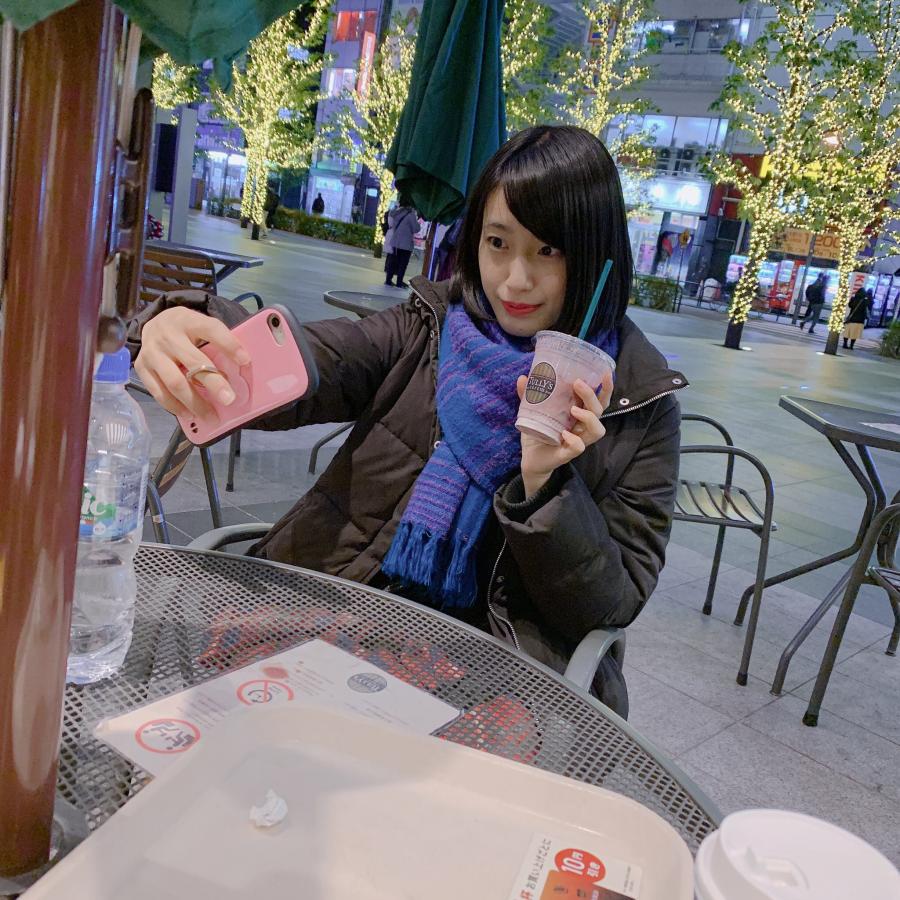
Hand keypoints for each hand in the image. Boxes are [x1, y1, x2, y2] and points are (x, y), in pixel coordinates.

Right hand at [134, 307, 250, 417]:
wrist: (154, 324)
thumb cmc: (187, 330)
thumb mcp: (201, 326)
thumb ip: (218, 343)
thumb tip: (242, 369)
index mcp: (188, 320)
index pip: (211, 329)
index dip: (229, 345)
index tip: (245, 360)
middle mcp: (168, 336)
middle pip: (193, 362)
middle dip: (213, 382)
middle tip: (229, 399)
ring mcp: (152, 352)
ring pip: (175, 382)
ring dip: (195, 403)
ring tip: (211, 417)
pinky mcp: (142, 367)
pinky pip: (159, 392)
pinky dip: (175, 406)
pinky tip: (189, 415)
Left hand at [517, 371, 613, 498]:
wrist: (529, 459)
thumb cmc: (538, 433)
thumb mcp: (533, 411)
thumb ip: (528, 395)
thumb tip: (523, 378)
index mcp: (579, 415)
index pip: (599, 401)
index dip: (606, 388)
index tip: (605, 373)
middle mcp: (582, 427)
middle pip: (598, 411)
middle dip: (591, 396)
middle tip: (577, 383)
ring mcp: (577, 441)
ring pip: (597, 430)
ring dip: (589, 417)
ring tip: (573, 409)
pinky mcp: (567, 454)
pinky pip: (579, 447)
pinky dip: (575, 440)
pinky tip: (564, 434)